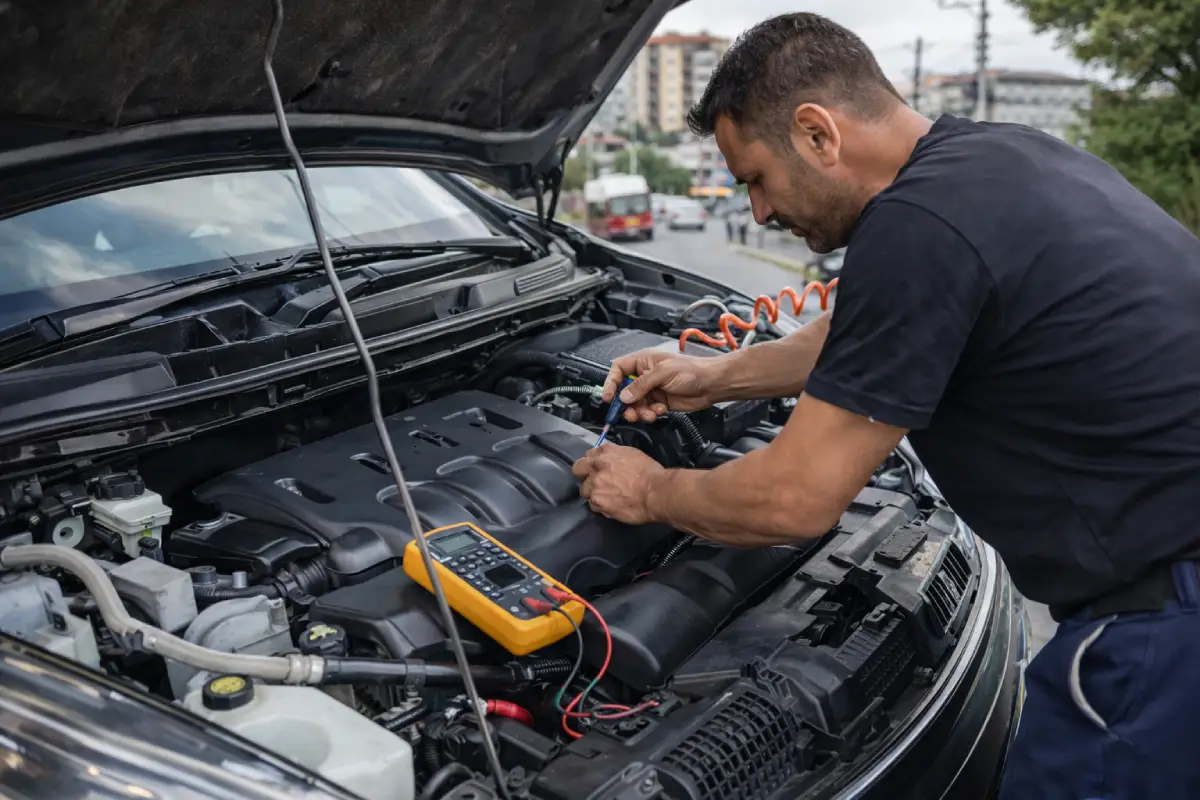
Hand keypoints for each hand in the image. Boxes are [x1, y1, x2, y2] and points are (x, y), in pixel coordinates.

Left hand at [572, 444, 663, 524]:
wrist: (656, 492)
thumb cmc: (651, 473)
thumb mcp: (633, 455)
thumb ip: (616, 456)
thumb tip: (611, 461)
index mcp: (606, 452)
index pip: (589, 455)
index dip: (593, 463)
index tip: (598, 469)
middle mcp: (596, 465)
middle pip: (578, 469)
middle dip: (584, 475)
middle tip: (594, 483)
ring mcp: (594, 483)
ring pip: (584, 489)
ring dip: (593, 493)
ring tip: (606, 498)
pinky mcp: (596, 501)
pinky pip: (592, 505)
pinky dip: (600, 506)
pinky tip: (611, 507)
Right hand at [602, 349, 722, 423]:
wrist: (711, 384)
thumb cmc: (692, 370)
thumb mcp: (663, 373)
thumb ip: (641, 385)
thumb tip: (623, 396)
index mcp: (643, 361)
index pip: (618, 370)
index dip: (610, 383)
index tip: (608, 396)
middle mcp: (645, 375)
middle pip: (624, 391)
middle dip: (625, 404)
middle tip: (629, 413)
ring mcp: (652, 390)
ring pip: (634, 404)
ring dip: (639, 412)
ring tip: (648, 413)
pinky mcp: (659, 402)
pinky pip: (646, 411)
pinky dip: (650, 414)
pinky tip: (660, 410)